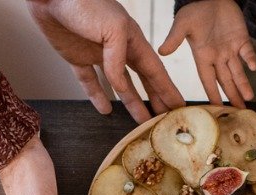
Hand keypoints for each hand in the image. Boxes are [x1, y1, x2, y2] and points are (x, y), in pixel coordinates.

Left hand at [27, 0, 183, 121]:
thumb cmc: (86, 4)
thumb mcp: (114, 29)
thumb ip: (119, 60)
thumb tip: (121, 87)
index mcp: (133, 39)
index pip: (155, 70)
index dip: (167, 89)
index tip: (178, 106)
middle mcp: (118, 49)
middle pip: (142, 79)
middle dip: (155, 98)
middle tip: (164, 119)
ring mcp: (98, 54)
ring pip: (119, 85)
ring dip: (131, 102)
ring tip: (141, 121)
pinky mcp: (77, 58)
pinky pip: (90, 81)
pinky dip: (97, 96)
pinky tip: (105, 110)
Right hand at [159, 0, 255, 106]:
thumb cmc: (194, 10)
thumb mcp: (182, 24)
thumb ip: (174, 38)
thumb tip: (161, 51)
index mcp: (203, 56)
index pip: (208, 80)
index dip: (212, 94)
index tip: (216, 109)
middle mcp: (217, 56)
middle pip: (226, 80)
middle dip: (232, 95)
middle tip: (238, 111)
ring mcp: (230, 48)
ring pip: (238, 71)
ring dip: (243, 84)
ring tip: (248, 98)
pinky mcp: (241, 39)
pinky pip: (248, 52)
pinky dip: (251, 59)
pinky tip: (254, 68)